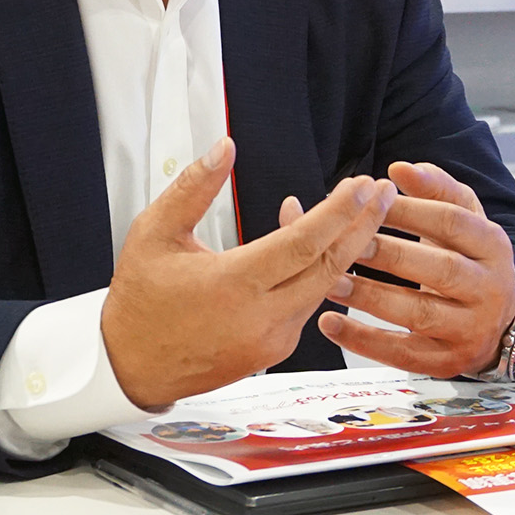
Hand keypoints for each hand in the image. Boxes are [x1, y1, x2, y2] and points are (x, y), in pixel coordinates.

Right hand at [101, 138, 396, 410]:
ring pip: (321, 287)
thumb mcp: (153, 232)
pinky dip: (313, 271)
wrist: (131, 366)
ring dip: (342, 248)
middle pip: (328, 266)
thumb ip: (193, 187)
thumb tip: (225, 148)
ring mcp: (271, 339)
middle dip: (362, 226)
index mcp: (233, 285)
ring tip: (358, 211)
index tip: (363, 184)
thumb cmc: (139, 299)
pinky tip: (308, 243)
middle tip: (383, 193)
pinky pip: (305, 304)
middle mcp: (261, 317)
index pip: (303, 243)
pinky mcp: (273, 351)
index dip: (339, 211)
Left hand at [317, 161, 514, 376]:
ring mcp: (470, 329)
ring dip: (370, 297)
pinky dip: (363, 341)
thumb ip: (434, 188)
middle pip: (439, 269)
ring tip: (330, 282)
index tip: (368, 199)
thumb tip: (400, 168)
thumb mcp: (463, 218)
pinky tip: (330, 323)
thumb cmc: (467, 258)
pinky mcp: (448, 362)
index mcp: (493, 245)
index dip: (408, 210)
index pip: (451, 222)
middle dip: (389, 254)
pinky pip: (403, 354)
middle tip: (346, 243)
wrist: (499, 321)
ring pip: (418, 312)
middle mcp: (489, 289)